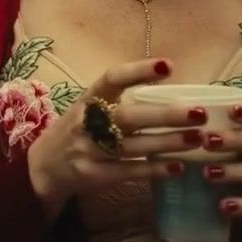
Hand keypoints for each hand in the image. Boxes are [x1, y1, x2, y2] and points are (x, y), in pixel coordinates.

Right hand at [27, 59, 209, 217]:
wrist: (44, 166)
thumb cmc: (76, 130)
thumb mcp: (87, 107)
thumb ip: (117, 99)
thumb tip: (167, 88)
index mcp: (87, 98)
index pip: (112, 79)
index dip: (138, 71)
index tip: (168, 66)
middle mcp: (86, 122)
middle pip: (128, 116)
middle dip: (164, 114)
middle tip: (198, 112)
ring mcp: (89, 150)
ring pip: (132, 145)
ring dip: (167, 142)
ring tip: (197, 138)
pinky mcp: (94, 175)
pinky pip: (129, 171)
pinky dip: (154, 169)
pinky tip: (178, 167)